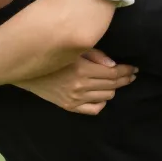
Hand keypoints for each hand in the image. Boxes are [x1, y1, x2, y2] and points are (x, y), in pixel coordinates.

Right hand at [19, 49, 136, 114]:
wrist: (27, 71)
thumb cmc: (52, 56)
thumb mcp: (73, 50)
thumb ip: (95, 55)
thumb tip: (114, 65)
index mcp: (82, 70)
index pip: (113, 73)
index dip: (127, 71)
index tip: (134, 68)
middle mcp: (80, 86)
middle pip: (112, 85)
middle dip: (125, 79)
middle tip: (130, 74)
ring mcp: (75, 99)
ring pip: (106, 97)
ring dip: (113, 89)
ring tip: (116, 82)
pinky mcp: (69, 107)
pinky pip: (94, 110)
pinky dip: (102, 103)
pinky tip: (102, 95)